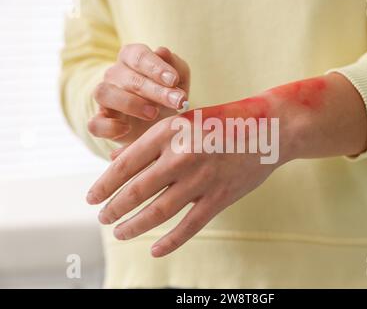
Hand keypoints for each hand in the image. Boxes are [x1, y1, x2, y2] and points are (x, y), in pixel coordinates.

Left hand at [86, 73, 366, 256]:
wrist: (271, 126)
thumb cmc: (223, 122)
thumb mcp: (184, 121)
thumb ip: (151, 142)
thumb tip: (115, 160)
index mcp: (170, 130)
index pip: (126, 163)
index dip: (104, 184)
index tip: (91, 198)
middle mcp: (183, 153)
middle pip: (138, 190)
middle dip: (114, 208)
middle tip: (102, 219)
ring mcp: (203, 177)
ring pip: (159, 210)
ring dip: (135, 225)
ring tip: (119, 233)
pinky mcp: (222, 196)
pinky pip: (190, 225)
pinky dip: (170, 241)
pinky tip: (155, 249)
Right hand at [88, 44, 189, 150]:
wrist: (160, 127)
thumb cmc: (168, 97)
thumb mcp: (180, 83)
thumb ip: (177, 67)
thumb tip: (162, 51)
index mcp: (132, 59)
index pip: (138, 55)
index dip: (156, 67)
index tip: (173, 80)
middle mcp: (114, 75)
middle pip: (128, 77)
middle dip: (155, 90)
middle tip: (177, 101)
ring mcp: (104, 98)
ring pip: (104, 93)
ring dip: (130, 104)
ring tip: (153, 113)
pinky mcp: (101, 122)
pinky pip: (95, 123)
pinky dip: (109, 127)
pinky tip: (127, 129)